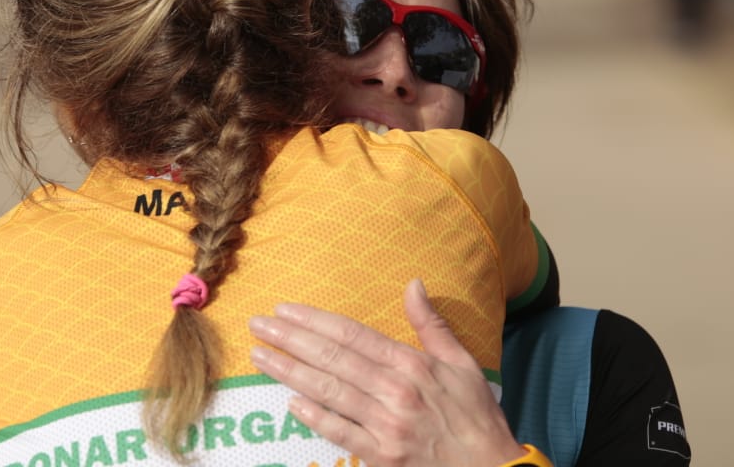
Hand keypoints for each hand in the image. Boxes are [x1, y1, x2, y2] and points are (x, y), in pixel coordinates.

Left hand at [248, 279, 529, 466]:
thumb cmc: (475, 414)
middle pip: (333, 359)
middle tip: (258, 325)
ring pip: (330, 392)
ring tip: (261, 356)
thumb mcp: (461, 362)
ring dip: (291, 373)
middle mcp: (395, 391)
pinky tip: (291, 402)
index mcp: (412, 364)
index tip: (286, 309)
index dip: (315, 321)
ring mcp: (386, 424)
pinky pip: (341, 432)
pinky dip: (315, 417)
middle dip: (292, 340)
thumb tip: (413, 283)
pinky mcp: (383, 455)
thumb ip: (431, 324)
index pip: (352, 335)